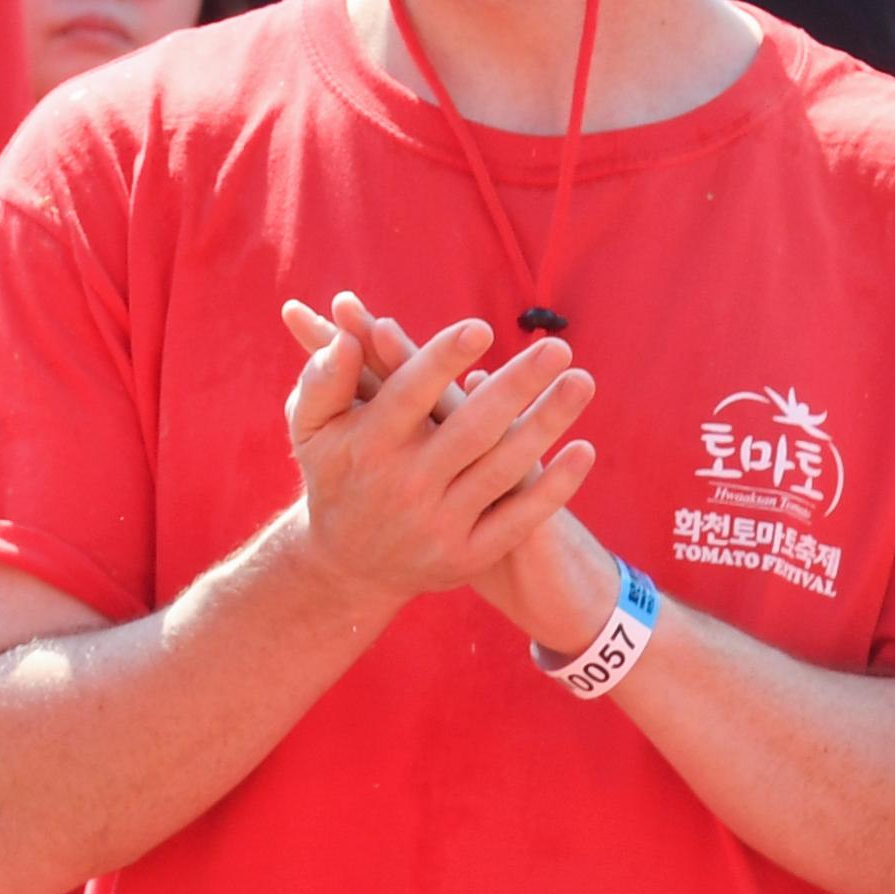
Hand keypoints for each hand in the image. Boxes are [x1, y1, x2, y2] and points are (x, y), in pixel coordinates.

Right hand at [272, 294, 597, 619]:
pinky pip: (519, 518)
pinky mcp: (467, 555)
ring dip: (548, 423)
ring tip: (582, 382)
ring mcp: (440, 523)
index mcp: (368, 445)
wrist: (345, 566)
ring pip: (504, 468)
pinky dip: (554, 487)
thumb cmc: (335, 474)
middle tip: (558, 348)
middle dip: (518, 386)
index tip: (481, 327)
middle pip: (472, 429)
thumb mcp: (310, 427)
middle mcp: (406, 485)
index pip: (410, 395)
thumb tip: (345, 337)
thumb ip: (323, 379)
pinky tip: (583, 448)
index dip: (443, 360)